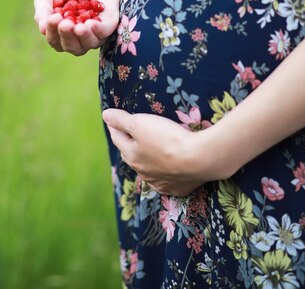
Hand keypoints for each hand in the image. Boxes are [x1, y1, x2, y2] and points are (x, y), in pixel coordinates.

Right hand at [33, 0, 120, 55]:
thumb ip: (42, 12)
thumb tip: (42, 29)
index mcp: (63, 36)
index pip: (56, 42)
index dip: (53, 33)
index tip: (53, 18)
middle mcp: (80, 39)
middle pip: (73, 48)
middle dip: (67, 36)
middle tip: (65, 24)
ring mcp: (96, 34)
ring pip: (90, 44)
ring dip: (83, 37)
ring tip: (78, 26)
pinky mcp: (110, 24)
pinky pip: (104, 32)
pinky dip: (97, 30)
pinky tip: (90, 23)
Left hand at [102, 108, 234, 196]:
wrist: (200, 159)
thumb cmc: (167, 138)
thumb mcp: (140, 123)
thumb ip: (121, 120)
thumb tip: (105, 115)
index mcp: (131, 156)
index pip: (118, 138)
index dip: (115, 126)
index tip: (113, 119)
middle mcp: (143, 173)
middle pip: (132, 155)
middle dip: (129, 145)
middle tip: (130, 135)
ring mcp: (160, 183)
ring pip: (149, 170)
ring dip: (148, 161)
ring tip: (151, 152)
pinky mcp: (178, 189)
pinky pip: (168, 181)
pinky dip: (166, 174)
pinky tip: (170, 170)